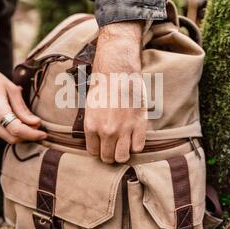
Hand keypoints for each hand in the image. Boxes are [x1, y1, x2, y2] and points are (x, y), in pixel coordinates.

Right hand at [0, 55, 46, 143]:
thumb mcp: (10, 88)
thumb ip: (22, 108)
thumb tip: (35, 123)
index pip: (16, 129)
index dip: (32, 134)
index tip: (43, 134)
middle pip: (11, 138)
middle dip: (28, 137)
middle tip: (40, 130)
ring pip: (6, 137)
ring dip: (21, 135)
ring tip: (32, 125)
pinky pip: (0, 132)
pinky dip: (12, 130)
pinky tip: (19, 121)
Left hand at [84, 21, 146, 163]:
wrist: (117, 70)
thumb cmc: (102, 86)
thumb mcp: (90, 107)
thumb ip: (93, 126)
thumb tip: (96, 140)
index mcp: (91, 127)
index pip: (94, 152)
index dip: (99, 149)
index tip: (103, 145)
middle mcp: (107, 131)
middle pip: (108, 158)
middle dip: (110, 154)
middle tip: (114, 146)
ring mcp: (124, 129)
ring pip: (123, 157)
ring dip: (123, 153)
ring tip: (124, 144)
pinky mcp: (139, 124)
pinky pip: (138, 147)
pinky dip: (136, 145)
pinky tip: (134, 137)